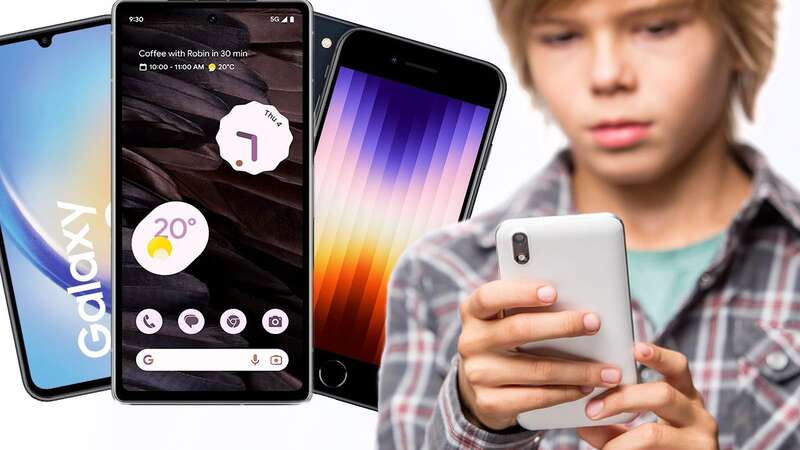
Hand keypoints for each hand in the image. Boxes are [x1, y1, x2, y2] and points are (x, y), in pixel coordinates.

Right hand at [457, 280, 623, 430]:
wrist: (478, 383)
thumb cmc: (503, 340)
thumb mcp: (503, 317)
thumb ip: (525, 306)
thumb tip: (575, 297)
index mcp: (473, 312)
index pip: (490, 296)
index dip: (520, 293)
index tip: (553, 292)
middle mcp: (470, 342)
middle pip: (519, 330)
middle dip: (562, 325)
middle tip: (594, 322)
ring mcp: (478, 374)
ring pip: (537, 369)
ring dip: (578, 369)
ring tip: (607, 370)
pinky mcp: (490, 402)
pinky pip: (536, 397)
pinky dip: (566, 392)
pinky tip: (585, 387)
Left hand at [578, 343, 718, 448]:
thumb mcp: (643, 432)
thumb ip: (615, 423)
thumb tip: (583, 422)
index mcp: (686, 396)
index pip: (678, 367)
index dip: (658, 356)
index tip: (635, 348)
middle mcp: (699, 415)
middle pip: (663, 394)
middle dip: (623, 399)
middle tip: (592, 410)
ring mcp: (700, 440)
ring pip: (653, 433)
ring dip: (620, 441)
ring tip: (604, 448)